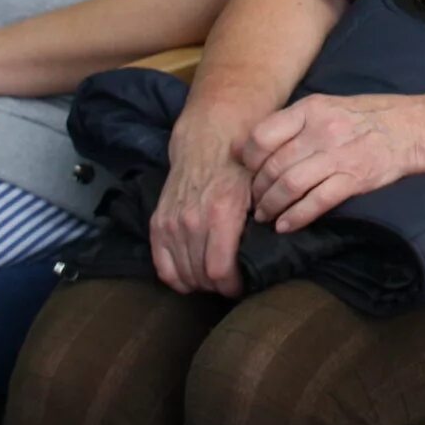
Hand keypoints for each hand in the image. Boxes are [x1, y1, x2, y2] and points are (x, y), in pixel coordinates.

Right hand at [152, 108, 259, 296]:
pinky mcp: (158, 221)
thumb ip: (262, 223)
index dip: (232, 286)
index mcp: (220, 214)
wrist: (210, 137)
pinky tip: (189, 279)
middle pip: (201, 276)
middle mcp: (192, 221)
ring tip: (213, 280)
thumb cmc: (241, 164)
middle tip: (229, 283)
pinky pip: (161, 264)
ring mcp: (171, 222)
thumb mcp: (260, 190)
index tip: (241, 286)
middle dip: (217, 286)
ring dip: (199, 283)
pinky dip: (175, 277)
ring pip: (182, 273)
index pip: (220, 271)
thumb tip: (266, 256)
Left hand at [242, 93, 424, 233]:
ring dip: (272, 205)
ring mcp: (339, 155)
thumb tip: (252, 145)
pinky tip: (286, 225)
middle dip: (258, 189)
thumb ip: (294, 122)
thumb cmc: (367, 117)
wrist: (413, 128)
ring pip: (290, 185)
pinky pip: (317, 202)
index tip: (248, 172)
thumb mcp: (328, 106)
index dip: (249, 159)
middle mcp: (322, 130)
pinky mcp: (355, 179)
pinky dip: (296, 217)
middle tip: (255, 202)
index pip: (263, 135)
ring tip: (266, 216)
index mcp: (311, 109)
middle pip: (274, 165)